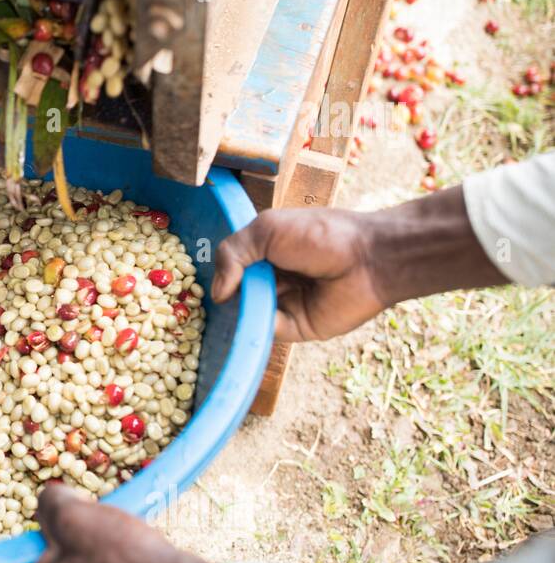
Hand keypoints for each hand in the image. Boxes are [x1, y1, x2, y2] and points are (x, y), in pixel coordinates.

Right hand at [212, 207, 384, 341]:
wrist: (370, 258)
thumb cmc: (321, 234)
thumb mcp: (266, 230)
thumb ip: (231, 253)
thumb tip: (216, 293)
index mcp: (264, 252)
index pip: (228, 267)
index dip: (216, 273)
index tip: (193, 280)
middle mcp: (271, 279)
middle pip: (233, 293)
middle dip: (222, 296)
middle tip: (205, 299)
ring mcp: (281, 304)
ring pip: (245, 314)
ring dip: (236, 312)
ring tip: (230, 307)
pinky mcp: (294, 329)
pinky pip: (264, 332)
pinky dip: (253, 329)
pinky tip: (249, 320)